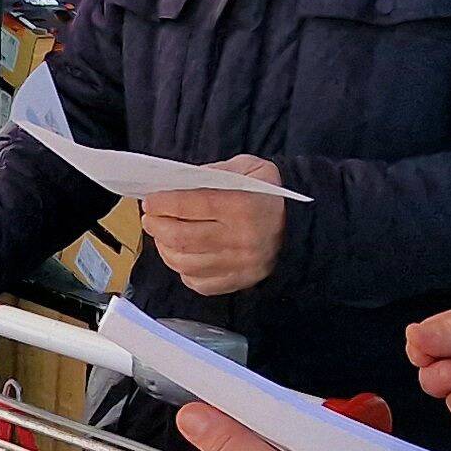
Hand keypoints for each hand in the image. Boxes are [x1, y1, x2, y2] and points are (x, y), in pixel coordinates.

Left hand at [141, 156, 286, 297]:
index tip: (150, 201)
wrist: (300, 225)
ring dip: (164, 248)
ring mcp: (240, 265)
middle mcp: (241, 239)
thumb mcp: (248, 169)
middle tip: (150, 217)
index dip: (165, 203)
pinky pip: (198, 282)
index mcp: (244, 206)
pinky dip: (181, 269)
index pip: (193, 205)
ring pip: (185, 263)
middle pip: (183, 237)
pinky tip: (180, 254)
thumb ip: (213, 172)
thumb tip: (175, 184)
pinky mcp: (238, 282)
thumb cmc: (268, 193)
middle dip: (157, 226)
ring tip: (161, 235)